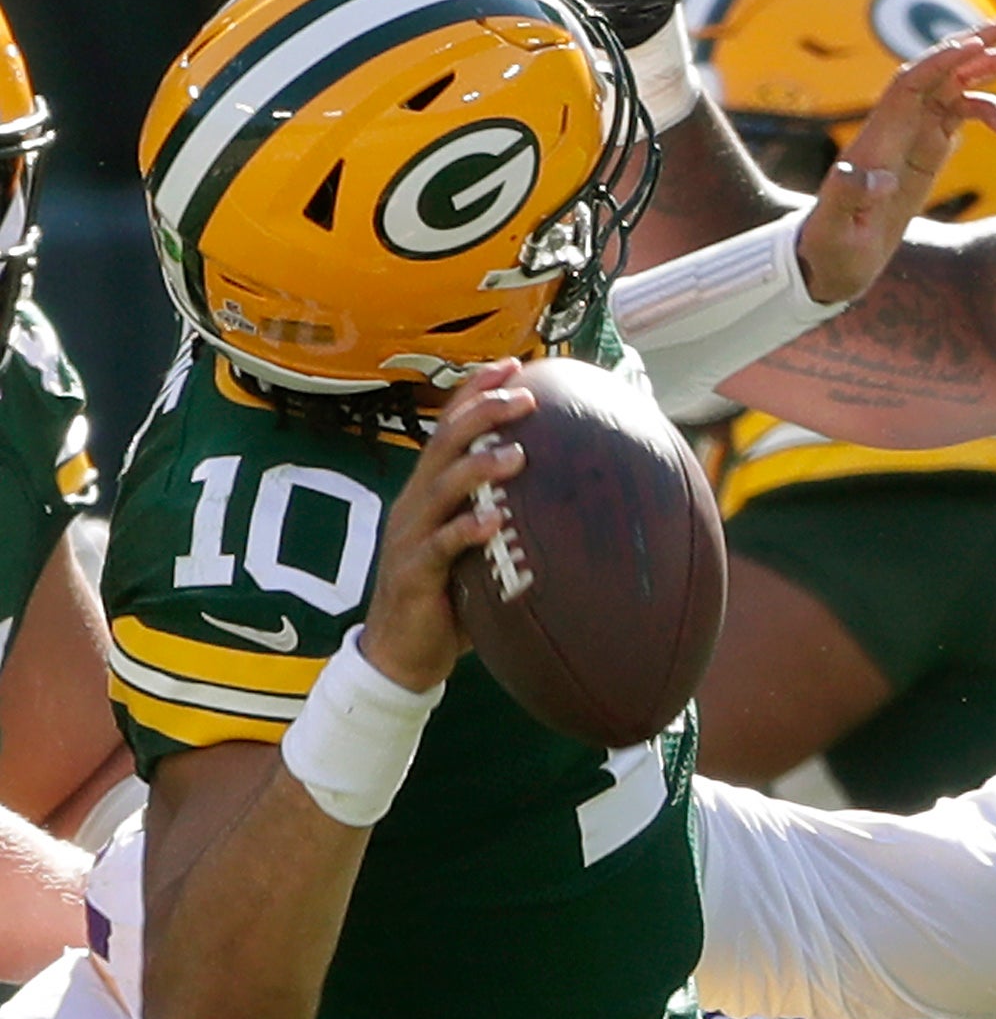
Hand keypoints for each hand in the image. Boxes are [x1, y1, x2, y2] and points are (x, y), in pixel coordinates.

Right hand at [360, 363, 531, 693]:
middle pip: (445, 444)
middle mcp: (417, 504)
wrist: (402, 652)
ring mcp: (411, 536)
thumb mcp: (479, 547)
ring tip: (517, 454)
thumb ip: (509, 519)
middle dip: (482, 413)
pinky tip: (493, 522)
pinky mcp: (414, 573)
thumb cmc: (450, 596)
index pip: (451, 428)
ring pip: (441, 488)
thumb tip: (571, 499)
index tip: (513, 365)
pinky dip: (466, 531)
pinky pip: (440, 546)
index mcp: (431, 492)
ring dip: (478, 467)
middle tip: (523, 395)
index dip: (476, 393)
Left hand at [794, 22, 995, 306]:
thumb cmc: (828, 249)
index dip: (942, 62)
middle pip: (937, 72)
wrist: (828, 262)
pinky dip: (987, 111)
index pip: (911, 84)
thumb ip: (850, 199)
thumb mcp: (834, 231)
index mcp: (877, 141)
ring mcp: (911, 138)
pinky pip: (959, 115)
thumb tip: (880, 178)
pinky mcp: (924, 153)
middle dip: (975, 44)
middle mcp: (895, 129)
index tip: (976, 45)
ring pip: (954, 87)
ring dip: (990, 70)